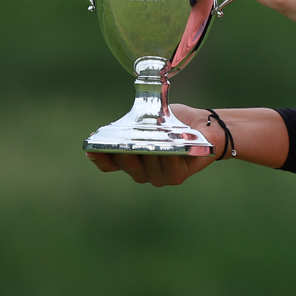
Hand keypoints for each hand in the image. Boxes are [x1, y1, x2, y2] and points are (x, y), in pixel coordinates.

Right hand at [86, 104, 220, 186]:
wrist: (203, 126)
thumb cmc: (174, 122)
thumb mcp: (150, 118)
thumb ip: (135, 121)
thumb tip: (125, 118)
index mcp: (131, 158)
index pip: (108, 164)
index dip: (98, 158)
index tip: (91, 149)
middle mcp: (142, 171)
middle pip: (126, 165)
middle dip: (124, 152)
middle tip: (124, 142)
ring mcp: (158, 176)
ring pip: (147, 167)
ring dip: (149, 152)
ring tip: (150, 140)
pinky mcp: (176, 177)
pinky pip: (168, 168)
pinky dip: (168, 157)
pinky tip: (168, 148)